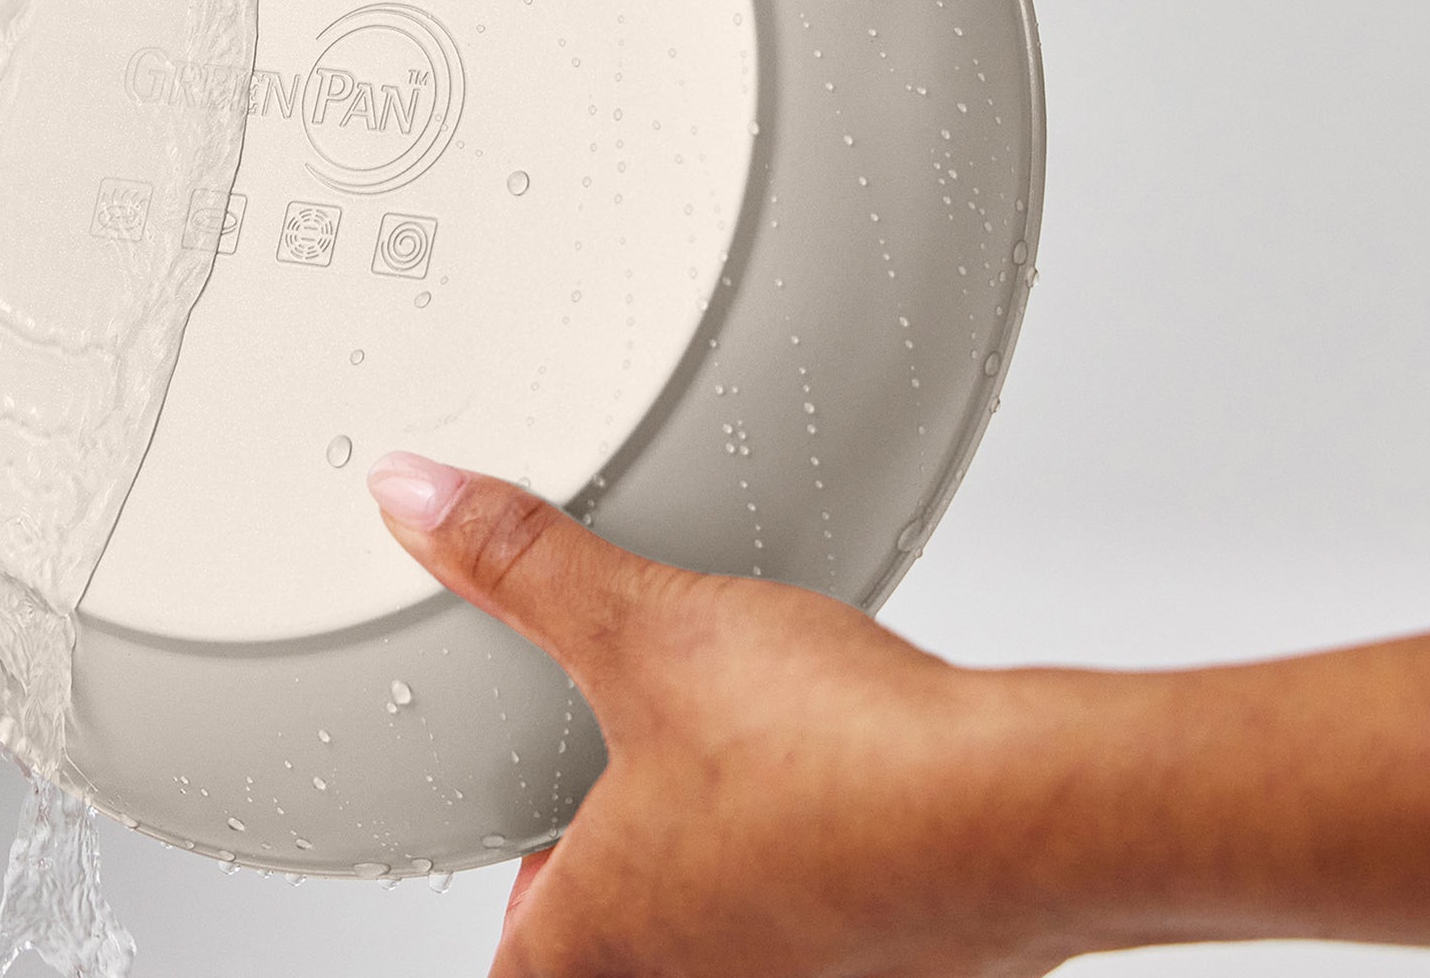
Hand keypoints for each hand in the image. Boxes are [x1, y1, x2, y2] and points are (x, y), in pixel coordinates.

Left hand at [366, 453, 1429, 975]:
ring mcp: (806, 974)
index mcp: (609, 936)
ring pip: (730, 936)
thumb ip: (519, 562)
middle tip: (613, 788)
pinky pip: (825, 917)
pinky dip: (816, 852)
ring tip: (728, 763)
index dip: (510, 909)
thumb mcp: (639, 627)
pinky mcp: (894, 955)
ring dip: (720, 862)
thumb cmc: (832, 758)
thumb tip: (414, 500)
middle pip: (615, 956)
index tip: (514, 869)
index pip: (511, 964)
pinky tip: (837, 776)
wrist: (1014, 807)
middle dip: (612, 875)